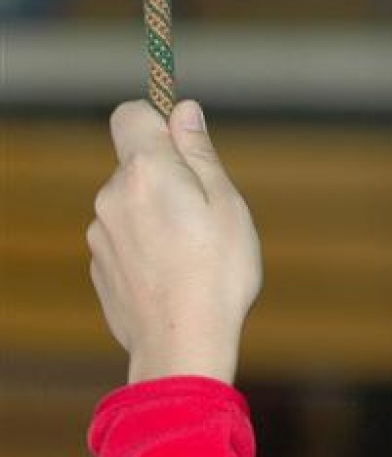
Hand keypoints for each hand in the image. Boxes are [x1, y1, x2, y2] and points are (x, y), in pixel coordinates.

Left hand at [88, 99, 261, 384]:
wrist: (181, 345)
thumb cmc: (216, 276)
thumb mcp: (226, 206)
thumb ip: (200, 155)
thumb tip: (184, 111)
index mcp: (146, 171)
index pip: (130, 114)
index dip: (157, 122)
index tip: (184, 148)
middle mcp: (112, 196)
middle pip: (136, 167)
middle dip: (166, 181)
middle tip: (204, 220)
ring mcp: (100, 234)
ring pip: (130, 208)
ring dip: (156, 220)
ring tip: (190, 258)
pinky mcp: (99, 267)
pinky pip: (124, 243)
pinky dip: (145, 252)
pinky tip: (172, 280)